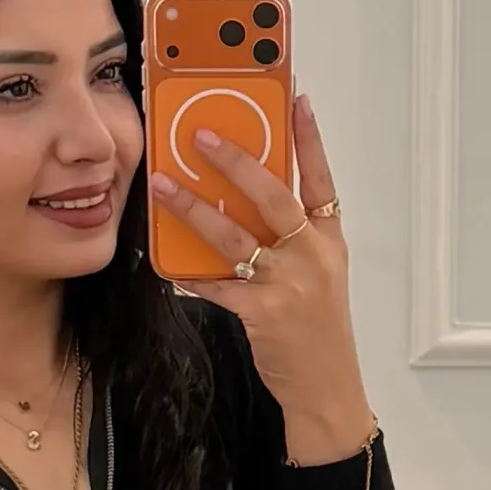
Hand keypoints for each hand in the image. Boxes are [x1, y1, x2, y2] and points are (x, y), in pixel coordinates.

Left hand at [151, 90, 376, 460]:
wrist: (327, 390)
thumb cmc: (317, 332)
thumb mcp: (318, 277)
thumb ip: (289, 241)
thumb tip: (239, 205)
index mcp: (328, 241)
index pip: (320, 179)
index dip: (309, 139)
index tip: (296, 100)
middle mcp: (312, 256)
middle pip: (273, 195)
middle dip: (236, 160)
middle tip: (201, 135)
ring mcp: (289, 284)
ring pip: (234, 235)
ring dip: (193, 208)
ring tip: (162, 185)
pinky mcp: (263, 312)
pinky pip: (216, 284)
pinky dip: (191, 273)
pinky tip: (167, 262)